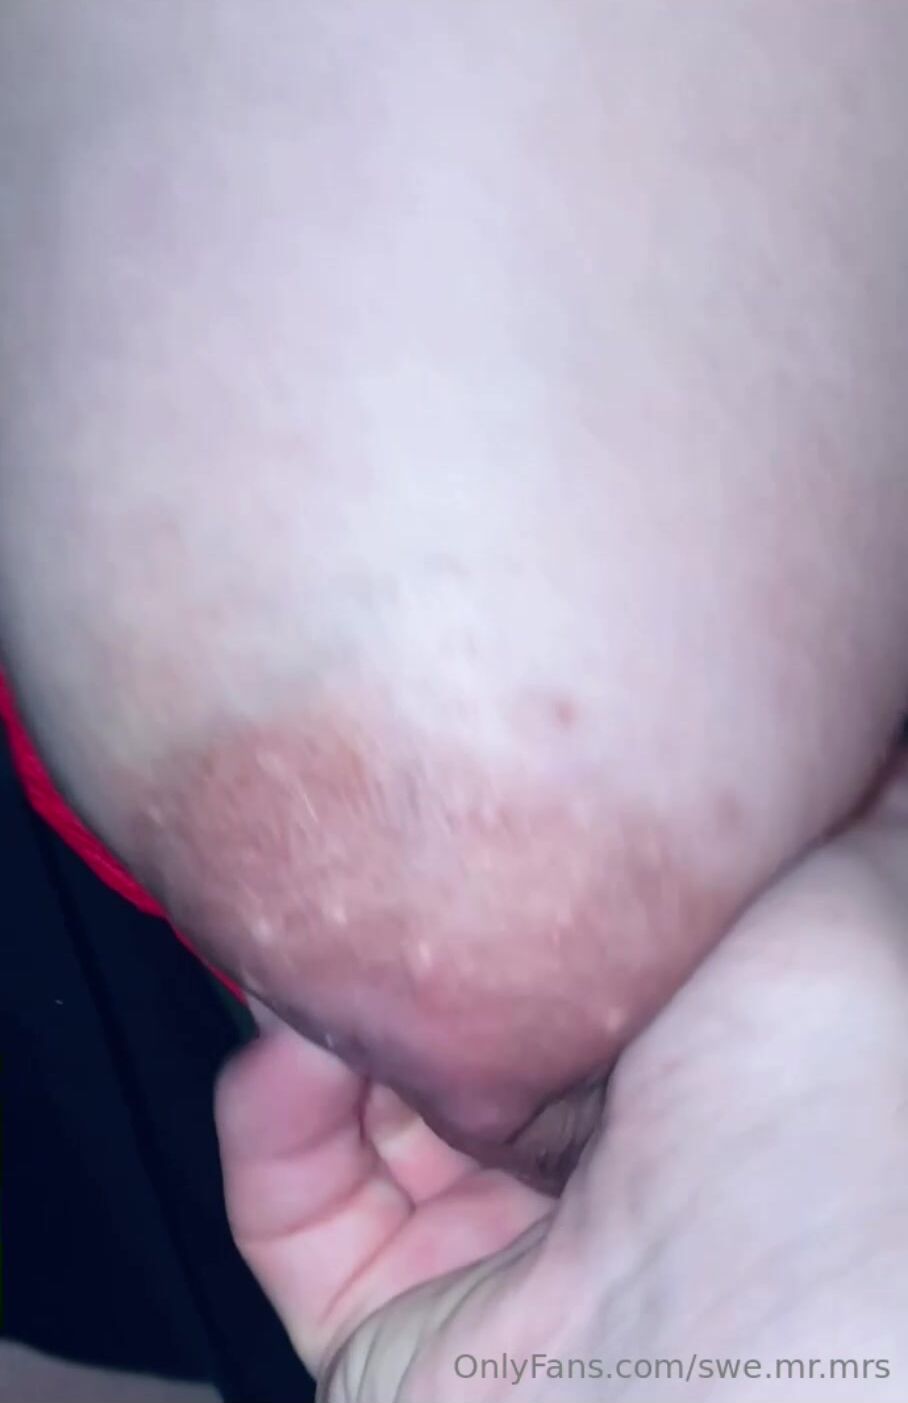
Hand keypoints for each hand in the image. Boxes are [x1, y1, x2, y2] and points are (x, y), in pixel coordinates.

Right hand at [216, 760, 907, 1399]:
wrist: (724, 1358)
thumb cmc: (813, 1132)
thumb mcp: (843, 909)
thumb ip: (840, 812)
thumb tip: (861, 736)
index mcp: (691, 1079)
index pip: (570, 962)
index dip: (512, 882)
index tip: (462, 802)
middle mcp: (593, 1169)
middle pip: (455, 1024)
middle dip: (400, 939)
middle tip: (358, 858)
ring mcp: (485, 1250)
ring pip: (356, 1100)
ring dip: (325, 1009)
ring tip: (319, 937)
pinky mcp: (382, 1321)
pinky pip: (287, 1199)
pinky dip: (272, 1109)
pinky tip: (295, 1044)